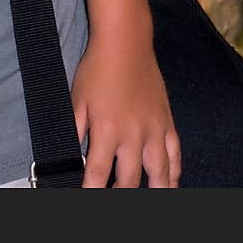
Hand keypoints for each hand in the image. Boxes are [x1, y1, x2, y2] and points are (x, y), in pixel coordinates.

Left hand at [70, 31, 181, 187]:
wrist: (125, 42)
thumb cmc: (97, 68)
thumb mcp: (77, 98)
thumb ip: (73, 130)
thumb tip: (66, 156)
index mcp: (107, 129)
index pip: (97, 173)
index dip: (91, 191)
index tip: (85, 197)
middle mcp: (134, 134)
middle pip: (129, 180)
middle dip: (119, 195)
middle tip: (112, 198)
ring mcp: (154, 129)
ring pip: (159, 174)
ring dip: (154, 191)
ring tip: (149, 201)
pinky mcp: (167, 122)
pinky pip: (175, 154)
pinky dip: (174, 173)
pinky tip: (169, 183)